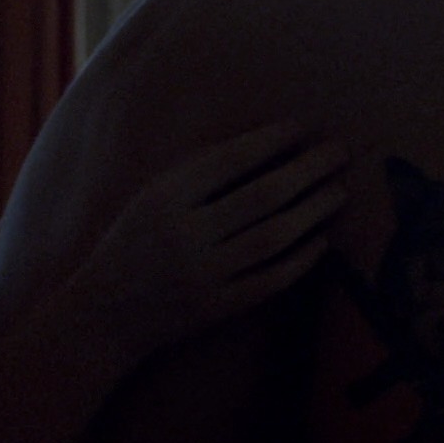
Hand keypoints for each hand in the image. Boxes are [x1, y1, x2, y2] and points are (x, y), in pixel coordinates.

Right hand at [68, 122, 349, 361]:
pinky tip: (321, 240)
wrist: (104, 316)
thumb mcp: (150, 197)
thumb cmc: (132, 243)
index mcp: (164, 198)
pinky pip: (271, 280)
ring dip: (313, 211)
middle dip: (307, 170)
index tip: (303, 126)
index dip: (272, 141)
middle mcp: (185, 235)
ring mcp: (203, 275)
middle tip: (338, 152)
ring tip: (338, 192)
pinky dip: (301, 259)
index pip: (230, 160)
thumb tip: (264, 145)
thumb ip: (197, 173)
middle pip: (262, 196)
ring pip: (273, 237)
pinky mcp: (218, 309)